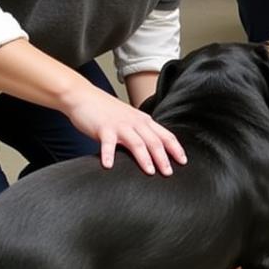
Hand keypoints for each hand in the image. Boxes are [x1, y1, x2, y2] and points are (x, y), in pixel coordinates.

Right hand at [62, 83, 186, 175]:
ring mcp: (120, 125)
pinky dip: (108, 155)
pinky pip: (108, 143)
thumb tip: (152, 150)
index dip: (176, 148)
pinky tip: (108, 166)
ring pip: (137, 142)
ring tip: (150, 171)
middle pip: (154, 141)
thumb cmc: (107, 111)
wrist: (84, 96)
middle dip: (163, 158)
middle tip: (169, 173)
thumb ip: (140, 132)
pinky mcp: (103, 128)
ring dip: (144, 158)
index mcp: (144, 121)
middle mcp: (135, 122)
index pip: (165, 135)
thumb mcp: (129, 119)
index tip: (184, 161)